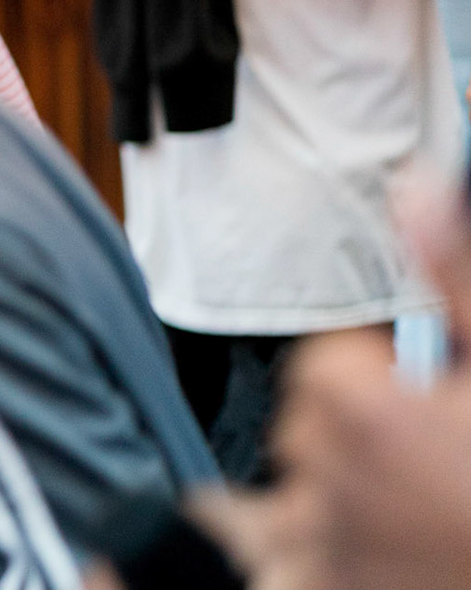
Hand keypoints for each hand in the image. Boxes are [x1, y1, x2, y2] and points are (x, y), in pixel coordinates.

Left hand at [231, 179, 470, 588]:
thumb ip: (453, 273)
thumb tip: (416, 184)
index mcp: (357, 412)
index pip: (323, 362)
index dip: (375, 373)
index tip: (422, 391)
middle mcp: (324, 477)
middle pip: (307, 424)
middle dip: (358, 428)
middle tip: (432, 446)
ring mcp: (326, 546)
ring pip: (296, 489)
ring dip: (334, 488)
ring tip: (408, 495)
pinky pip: (282, 563)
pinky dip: (302, 555)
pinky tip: (357, 544)